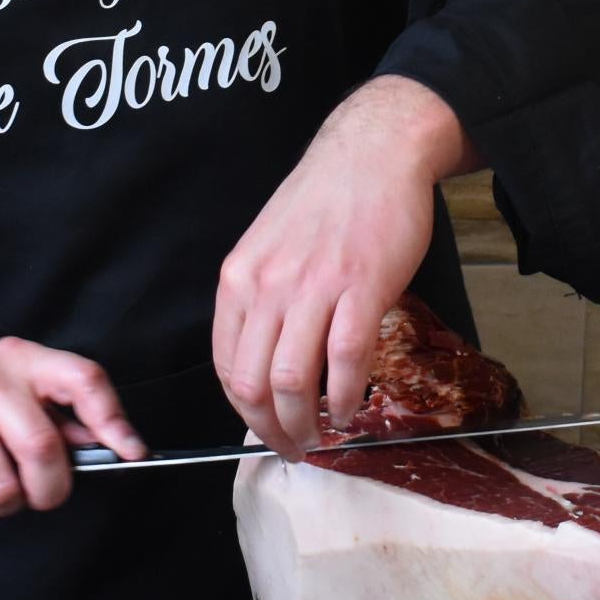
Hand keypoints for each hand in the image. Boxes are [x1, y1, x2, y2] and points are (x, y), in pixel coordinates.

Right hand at [0, 333, 146, 520]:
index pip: (83, 378)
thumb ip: (59, 412)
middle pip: (42, 449)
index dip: (114, 419)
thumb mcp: (13, 386)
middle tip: (41, 492)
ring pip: (1, 487)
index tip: (132, 452)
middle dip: (50, 487)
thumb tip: (110, 445)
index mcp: (20, 360)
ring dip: (4, 503)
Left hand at [214, 76, 480, 459]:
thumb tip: (265, 359)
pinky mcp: (361, 287)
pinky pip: (345, 360)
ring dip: (305, 423)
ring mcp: (314, 286)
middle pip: (252, 384)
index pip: (226, 366)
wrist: (372, 152)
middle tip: (292, 447)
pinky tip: (352, 408)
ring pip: (293, 379)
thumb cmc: (325, 200)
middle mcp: (267, 286)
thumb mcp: (270, 246)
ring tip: (321, 435)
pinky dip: (346, 396)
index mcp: (239, 278)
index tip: (264, 429)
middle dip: (270, 430)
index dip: (243, 413)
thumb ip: (261, 298)